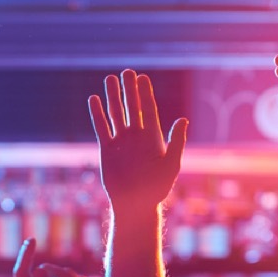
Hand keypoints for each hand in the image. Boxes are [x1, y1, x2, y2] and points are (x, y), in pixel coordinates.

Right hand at [88, 69, 188, 207]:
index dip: (145, 93)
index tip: (142, 77)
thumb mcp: (171, 165)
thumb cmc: (156, 188)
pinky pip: (101, 128)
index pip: (148, 109)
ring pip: (116, 114)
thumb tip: (183, 119)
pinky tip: (94, 100)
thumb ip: (177, 142)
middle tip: (126, 72)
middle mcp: (136, 136)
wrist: (135, 204)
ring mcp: (121, 142)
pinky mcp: (107, 150)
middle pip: (132, 107)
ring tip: (109, 79)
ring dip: (113, 97)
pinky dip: (98, 114)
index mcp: (152, 137)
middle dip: (129, 89)